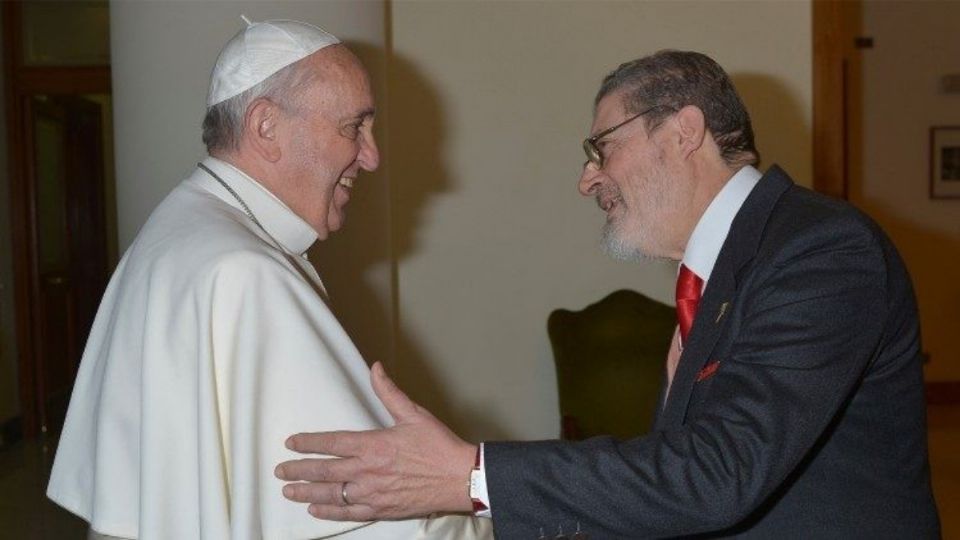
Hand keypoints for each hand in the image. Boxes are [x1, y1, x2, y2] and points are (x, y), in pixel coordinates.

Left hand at [275, 361, 476, 520]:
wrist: (460, 478)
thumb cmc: (439, 446)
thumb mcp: (413, 414)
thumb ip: (389, 391)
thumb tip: (375, 367)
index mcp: (373, 445)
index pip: (331, 442)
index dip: (308, 443)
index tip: (291, 443)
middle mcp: (367, 470)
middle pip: (324, 471)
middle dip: (298, 470)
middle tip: (279, 470)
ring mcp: (372, 492)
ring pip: (331, 494)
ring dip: (306, 492)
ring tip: (288, 491)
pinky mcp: (381, 508)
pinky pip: (348, 513)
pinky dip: (329, 512)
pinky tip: (315, 509)